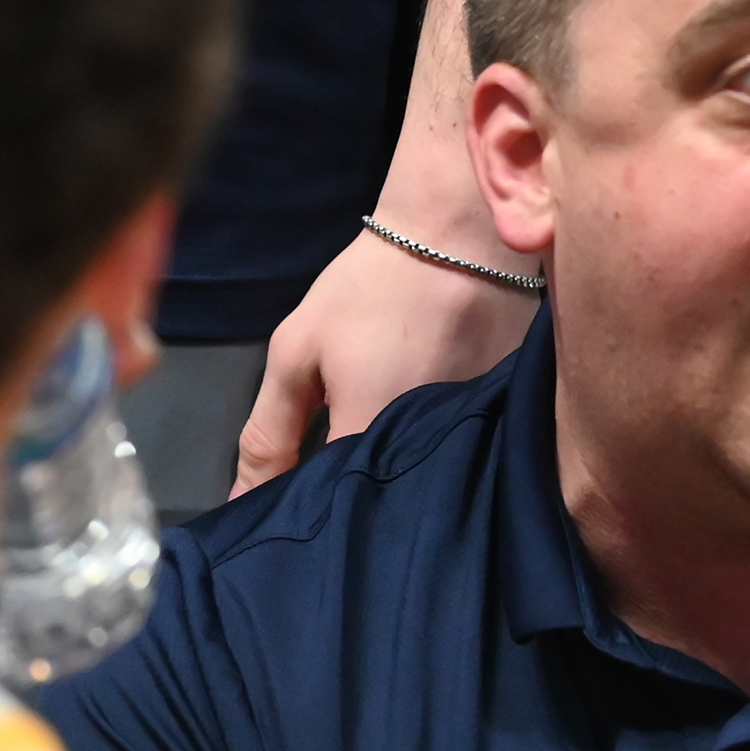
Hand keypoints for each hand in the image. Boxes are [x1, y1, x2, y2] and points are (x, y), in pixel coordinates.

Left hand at [232, 223, 537, 495]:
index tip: (291, 501)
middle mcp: (427, 455)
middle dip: (352, 499)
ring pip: (420, 485)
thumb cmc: (373, 287)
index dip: (304, 513)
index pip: (327, 512)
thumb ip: (270, 434)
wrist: (461, 237)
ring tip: (386, 439)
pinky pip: (459, 457)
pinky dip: (437, 450)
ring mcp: (471, 439)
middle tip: (339, 458)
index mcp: (367, 439)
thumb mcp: (299, 352)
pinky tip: (428, 421)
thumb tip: (244, 503)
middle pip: (379, 507)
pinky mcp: (505, 424)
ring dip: (396, 476)